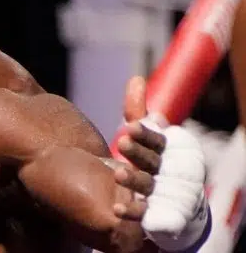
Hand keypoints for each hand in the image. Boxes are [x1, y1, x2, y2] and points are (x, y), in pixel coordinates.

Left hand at [113, 76, 206, 244]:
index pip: (156, 139)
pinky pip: (145, 214)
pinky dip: (133, 211)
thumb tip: (135, 78)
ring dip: (135, 180)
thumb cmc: (158, 162)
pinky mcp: (159, 216)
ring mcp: (165, 194)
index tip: (130, 126)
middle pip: (152, 161)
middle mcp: (168, 171)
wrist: (178, 204)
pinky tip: (116, 208)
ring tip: (117, 174)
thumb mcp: (149, 137)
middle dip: (138, 152)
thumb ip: (137, 112)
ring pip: (149, 186)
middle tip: (122, 142)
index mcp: (167, 150)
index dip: (145, 133)